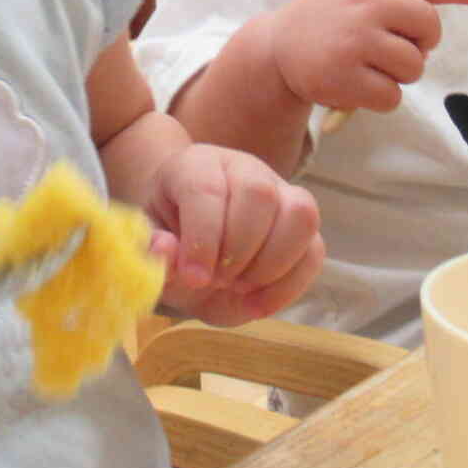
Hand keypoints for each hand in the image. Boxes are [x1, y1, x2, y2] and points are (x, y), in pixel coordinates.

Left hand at [144, 145, 322, 326]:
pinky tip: (257, 303)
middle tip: (217, 280)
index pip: (207, 189)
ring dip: (271, 265)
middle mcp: (244, 169)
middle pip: (259, 194)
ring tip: (239, 287)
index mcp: (197, 165)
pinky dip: (289, 285)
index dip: (203, 237)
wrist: (193, 243)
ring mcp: (281, 191)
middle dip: (238, 251)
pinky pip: (315, 250)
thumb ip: (154, 250)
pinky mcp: (302, 224)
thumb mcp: (152, 246)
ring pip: (300, 215)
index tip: (195, 278)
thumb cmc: (172, 239)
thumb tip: (165, 251)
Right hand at [267, 0, 467, 115]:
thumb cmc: (328, 19)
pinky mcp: (345, 78)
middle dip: (421, 45)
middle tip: (394, 50)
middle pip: (428, 29)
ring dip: (399, 75)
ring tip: (370, 67)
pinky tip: (357, 86)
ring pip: (413, 67)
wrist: (277, 46)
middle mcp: (366, 8)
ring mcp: (356, 43)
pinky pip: (391, 96)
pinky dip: (381, 98)